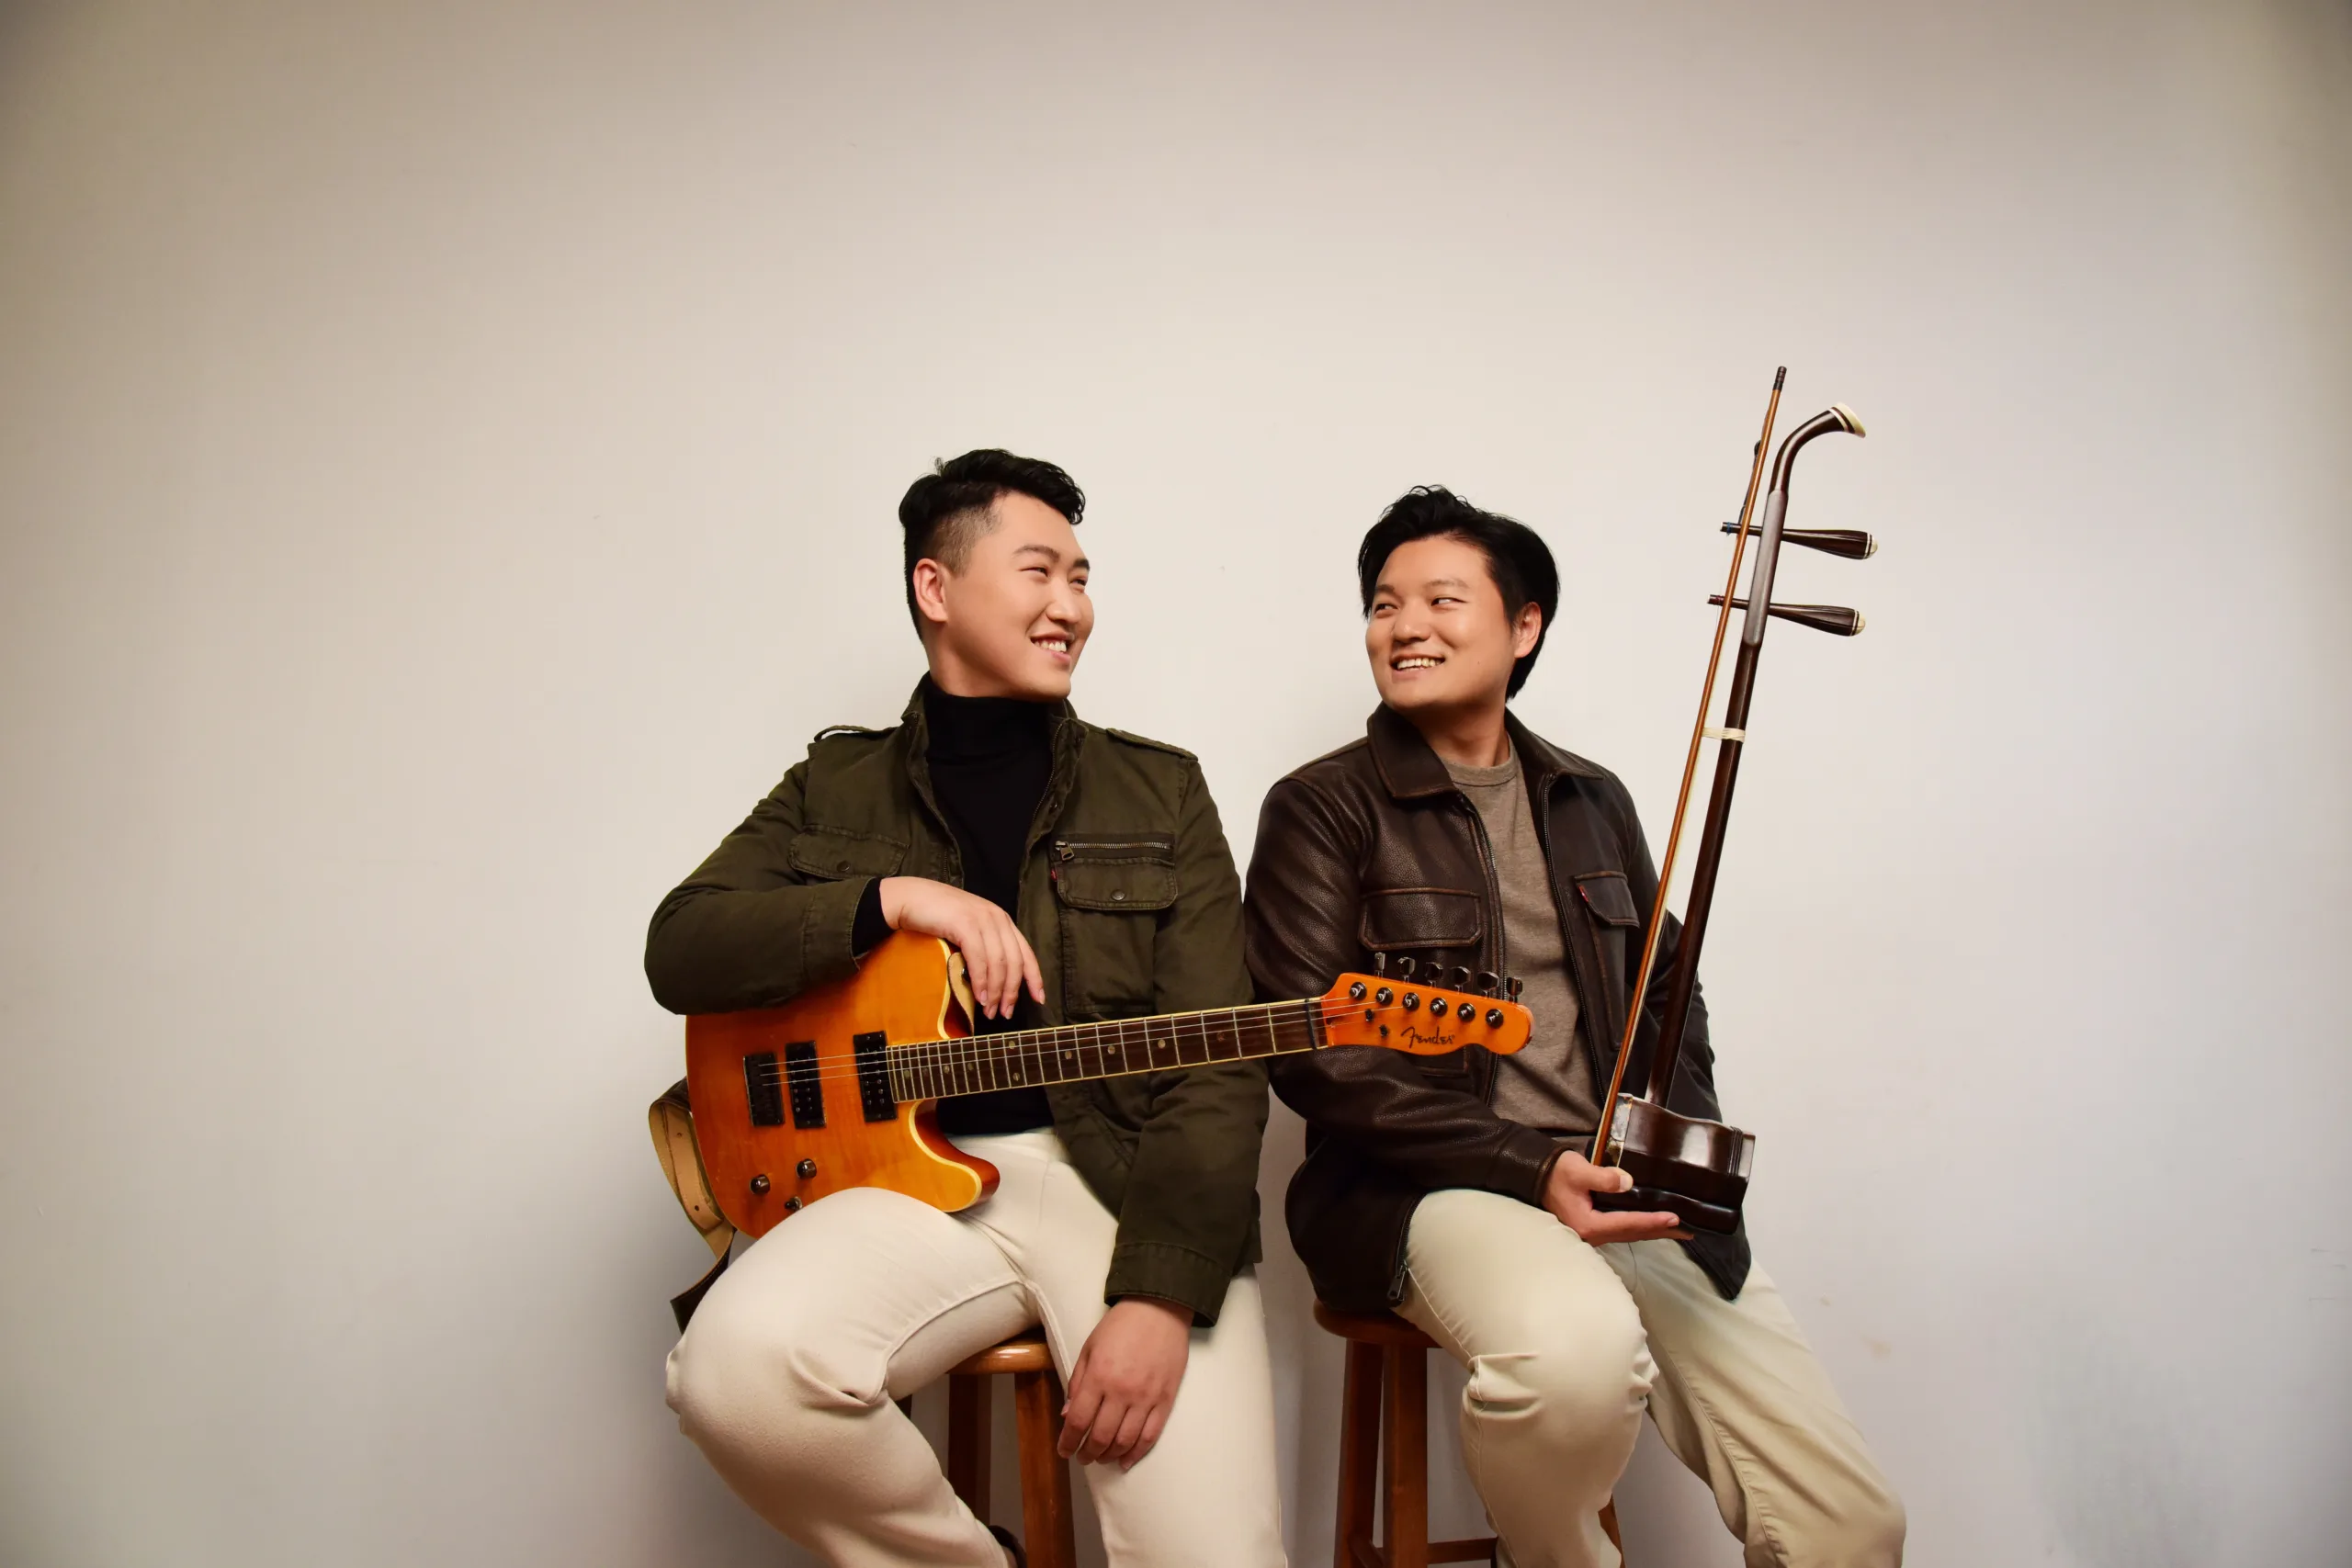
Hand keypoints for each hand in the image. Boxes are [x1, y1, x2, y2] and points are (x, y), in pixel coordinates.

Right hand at [876, 877, 1044, 1020]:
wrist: (911, 898)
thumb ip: (984, 946)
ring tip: (990, 1010)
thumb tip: (993, 982)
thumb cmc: (937, 917)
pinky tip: (979, 996)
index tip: (1039, 999)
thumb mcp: (969, 930)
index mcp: (1002, 920)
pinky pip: (979, 959)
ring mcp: (982, 920)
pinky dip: (982, 981)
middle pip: (1015, 962)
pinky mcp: (965, 924)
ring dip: (996, 991)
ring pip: (999, 963)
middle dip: (1012, 992)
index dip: (1034, 978)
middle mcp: (997, 918)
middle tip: (1005, 1013)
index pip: (1026, 953)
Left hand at [1057, 1297, 1191, 1469]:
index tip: (1064, 1451)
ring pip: (1125, 1441)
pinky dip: (1136, 1453)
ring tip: (1101, 1458)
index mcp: (1098, 1376)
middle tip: (1082, 1458)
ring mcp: (1146, 1397)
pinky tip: (1126, 1460)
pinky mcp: (1165, 1399)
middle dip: (1087, 1453)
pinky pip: (1151, 1435)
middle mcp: (1121, 1391)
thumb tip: (1067, 1414)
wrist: (1159, 1309)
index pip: (1078, 1421)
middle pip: (1101, 1436)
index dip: (1068, 1442)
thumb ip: (1077, 1382)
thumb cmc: (1120, 1326)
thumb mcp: (1089, 1348)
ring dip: (1109, 1456)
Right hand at [1542, 1150, 1690, 1244]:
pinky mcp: (1591, 1228)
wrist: (1534, 1176)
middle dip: (1659, 1231)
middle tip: (1687, 1231)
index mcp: (1589, 1224)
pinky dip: (1639, 1228)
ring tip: (1675, 1231)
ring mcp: (1591, 1234)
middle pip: (1632, 1234)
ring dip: (1652, 1232)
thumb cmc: (1555, 1172)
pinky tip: (1649, 1226)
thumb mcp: (1578, 1170)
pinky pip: (1621, 1231)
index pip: (1628, 1224)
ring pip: (1628, 1235)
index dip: (1653, 1221)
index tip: (1675, 1218)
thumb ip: (1603, 1178)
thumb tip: (1627, 1182)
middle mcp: (1591, 1235)